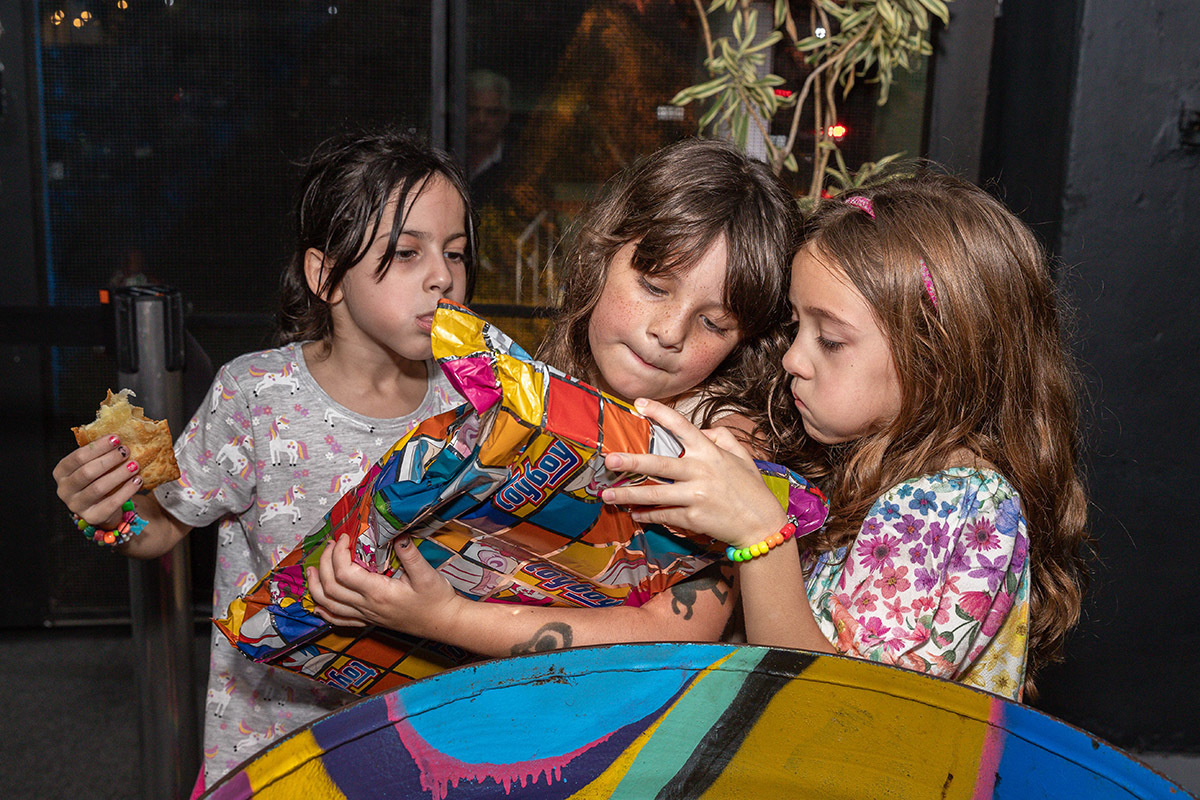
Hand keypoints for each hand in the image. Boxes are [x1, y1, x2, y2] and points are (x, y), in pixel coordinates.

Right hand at [53, 435, 142, 528]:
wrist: (102, 507)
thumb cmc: (98, 479)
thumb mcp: (93, 465)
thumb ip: (99, 454)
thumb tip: (118, 437)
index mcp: (61, 472)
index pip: (77, 457)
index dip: (98, 447)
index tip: (116, 438)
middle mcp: (64, 489)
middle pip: (87, 472)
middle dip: (109, 460)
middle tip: (126, 451)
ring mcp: (76, 505)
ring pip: (98, 488)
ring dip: (119, 474)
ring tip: (135, 465)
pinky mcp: (92, 517)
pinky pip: (111, 503)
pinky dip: (126, 490)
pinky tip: (138, 480)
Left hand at [306, 533, 462, 637]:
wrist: (444, 622)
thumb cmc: (437, 599)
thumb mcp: (427, 574)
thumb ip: (409, 554)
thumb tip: (397, 534)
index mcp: (379, 593)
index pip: (345, 573)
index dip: (338, 553)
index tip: (345, 537)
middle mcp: (368, 606)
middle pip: (331, 587)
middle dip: (324, 563)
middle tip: (332, 545)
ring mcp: (366, 616)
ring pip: (329, 605)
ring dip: (316, 586)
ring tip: (312, 570)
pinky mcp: (369, 621)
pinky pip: (339, 620)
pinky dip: (324, 611)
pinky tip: (317, 604)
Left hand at [600, 399, 787, 547]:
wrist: (762, 524)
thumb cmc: (751, 489)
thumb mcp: (742, 456)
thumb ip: (722, 437)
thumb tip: (702, 430)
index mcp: (710, 452)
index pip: (681, 427)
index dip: (660, 413)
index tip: (639, 404)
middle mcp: (700, 471)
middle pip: (659, 464)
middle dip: (631, 461)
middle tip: (609, 460)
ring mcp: (695, 496)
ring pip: (654, 494)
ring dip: (628, 496)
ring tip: (607, 495)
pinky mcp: (692, 518)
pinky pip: (663, 515)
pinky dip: (647, 515)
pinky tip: (634, 514)